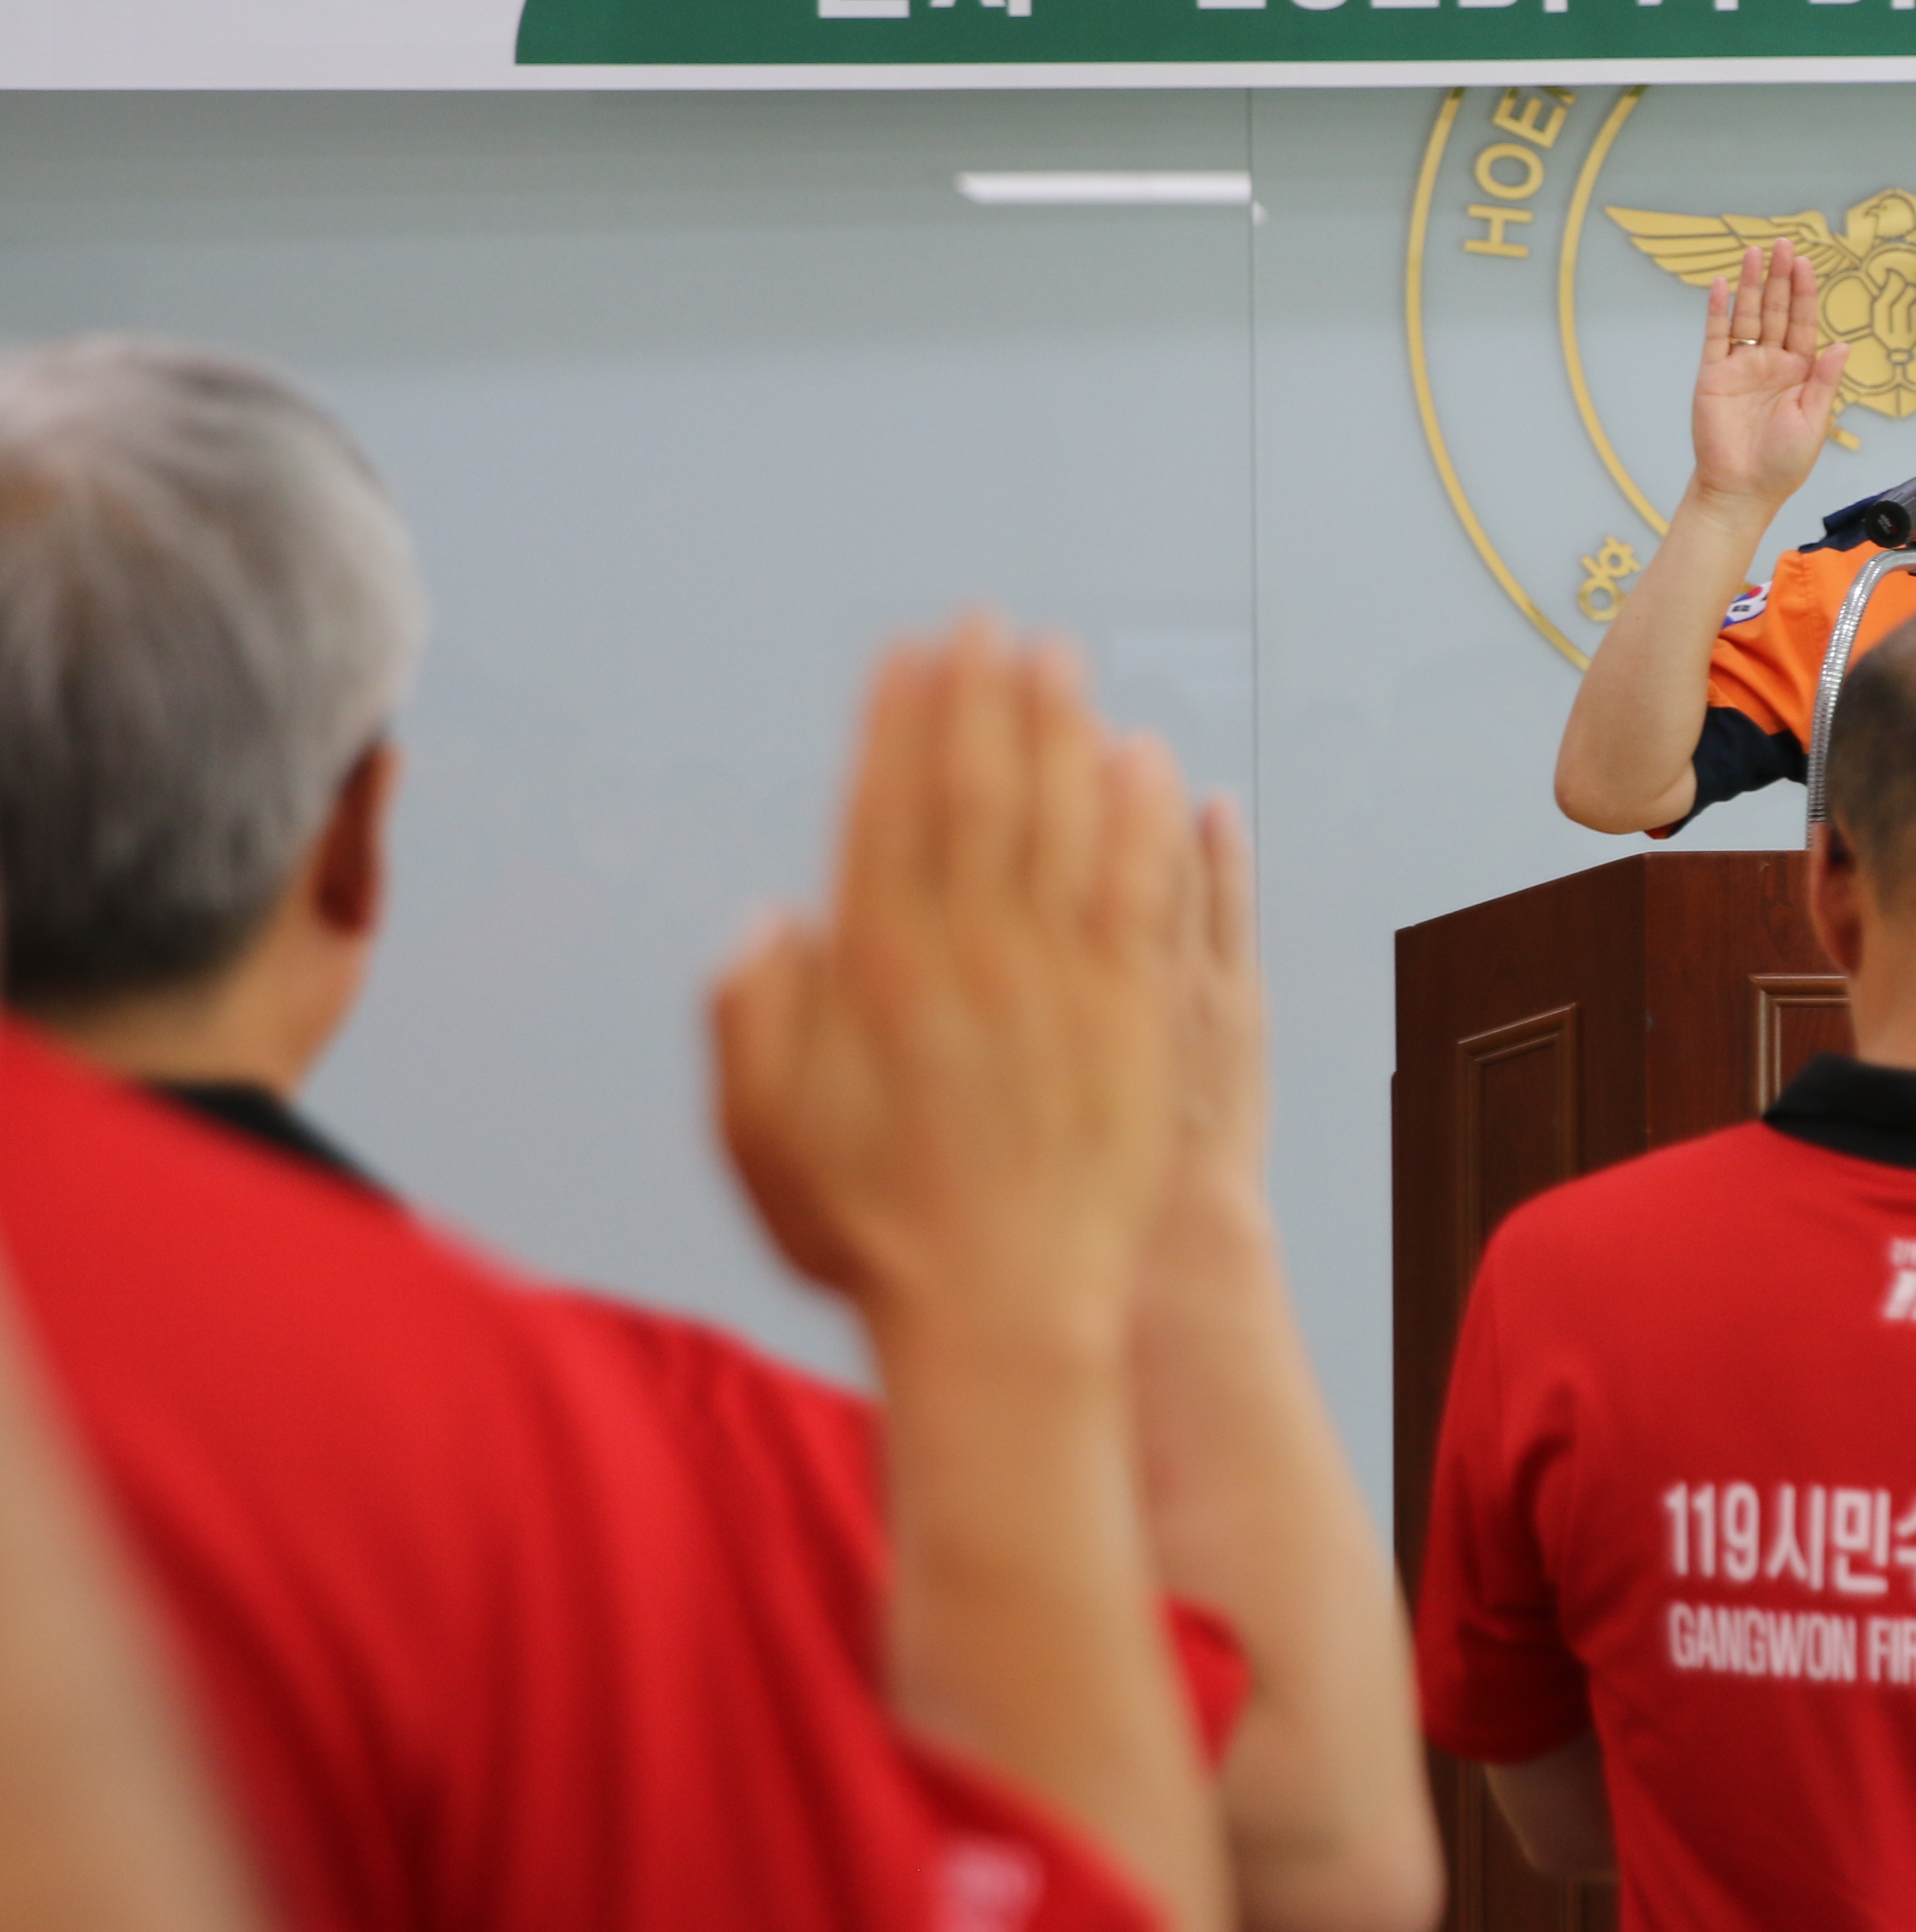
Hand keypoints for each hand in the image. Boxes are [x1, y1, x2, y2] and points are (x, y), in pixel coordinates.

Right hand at [713, 619, 1190, 1345]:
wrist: (999, 1308)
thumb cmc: (875, 1232)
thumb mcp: (763, 1135)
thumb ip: (752, 1021)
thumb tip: (762, 922)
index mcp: (873, 972)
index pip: (883, 811)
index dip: (894, 723)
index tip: (902, 657)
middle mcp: (966, 956)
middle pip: (974, 793)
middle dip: (978, 698)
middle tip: (988, 623)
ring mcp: (1056, 980)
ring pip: (1059, 822)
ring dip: (1057, 730)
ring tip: (1059, 659)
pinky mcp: (1133, 1013)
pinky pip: (1144, 890)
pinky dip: (1143, 817)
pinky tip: (1147, 760)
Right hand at [1687, 241, 1848, 519]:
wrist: (1742, 489)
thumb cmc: (1782, 463)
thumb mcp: (1813, 420)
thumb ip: (1824, 380)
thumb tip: (1842, 345)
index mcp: (1799, 372)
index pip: (1802, 323)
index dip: (1804, 293)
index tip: (1806, 263)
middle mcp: (1770, 363)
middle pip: (1775, 311)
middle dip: (1779, 278)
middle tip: (1784, 245)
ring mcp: (1740, 367)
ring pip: (1746, 316)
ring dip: (1749, 284)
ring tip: (1754, 253)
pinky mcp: (1713, 376)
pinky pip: (1716, 336)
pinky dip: (1718, 310)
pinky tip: (1723, 285)